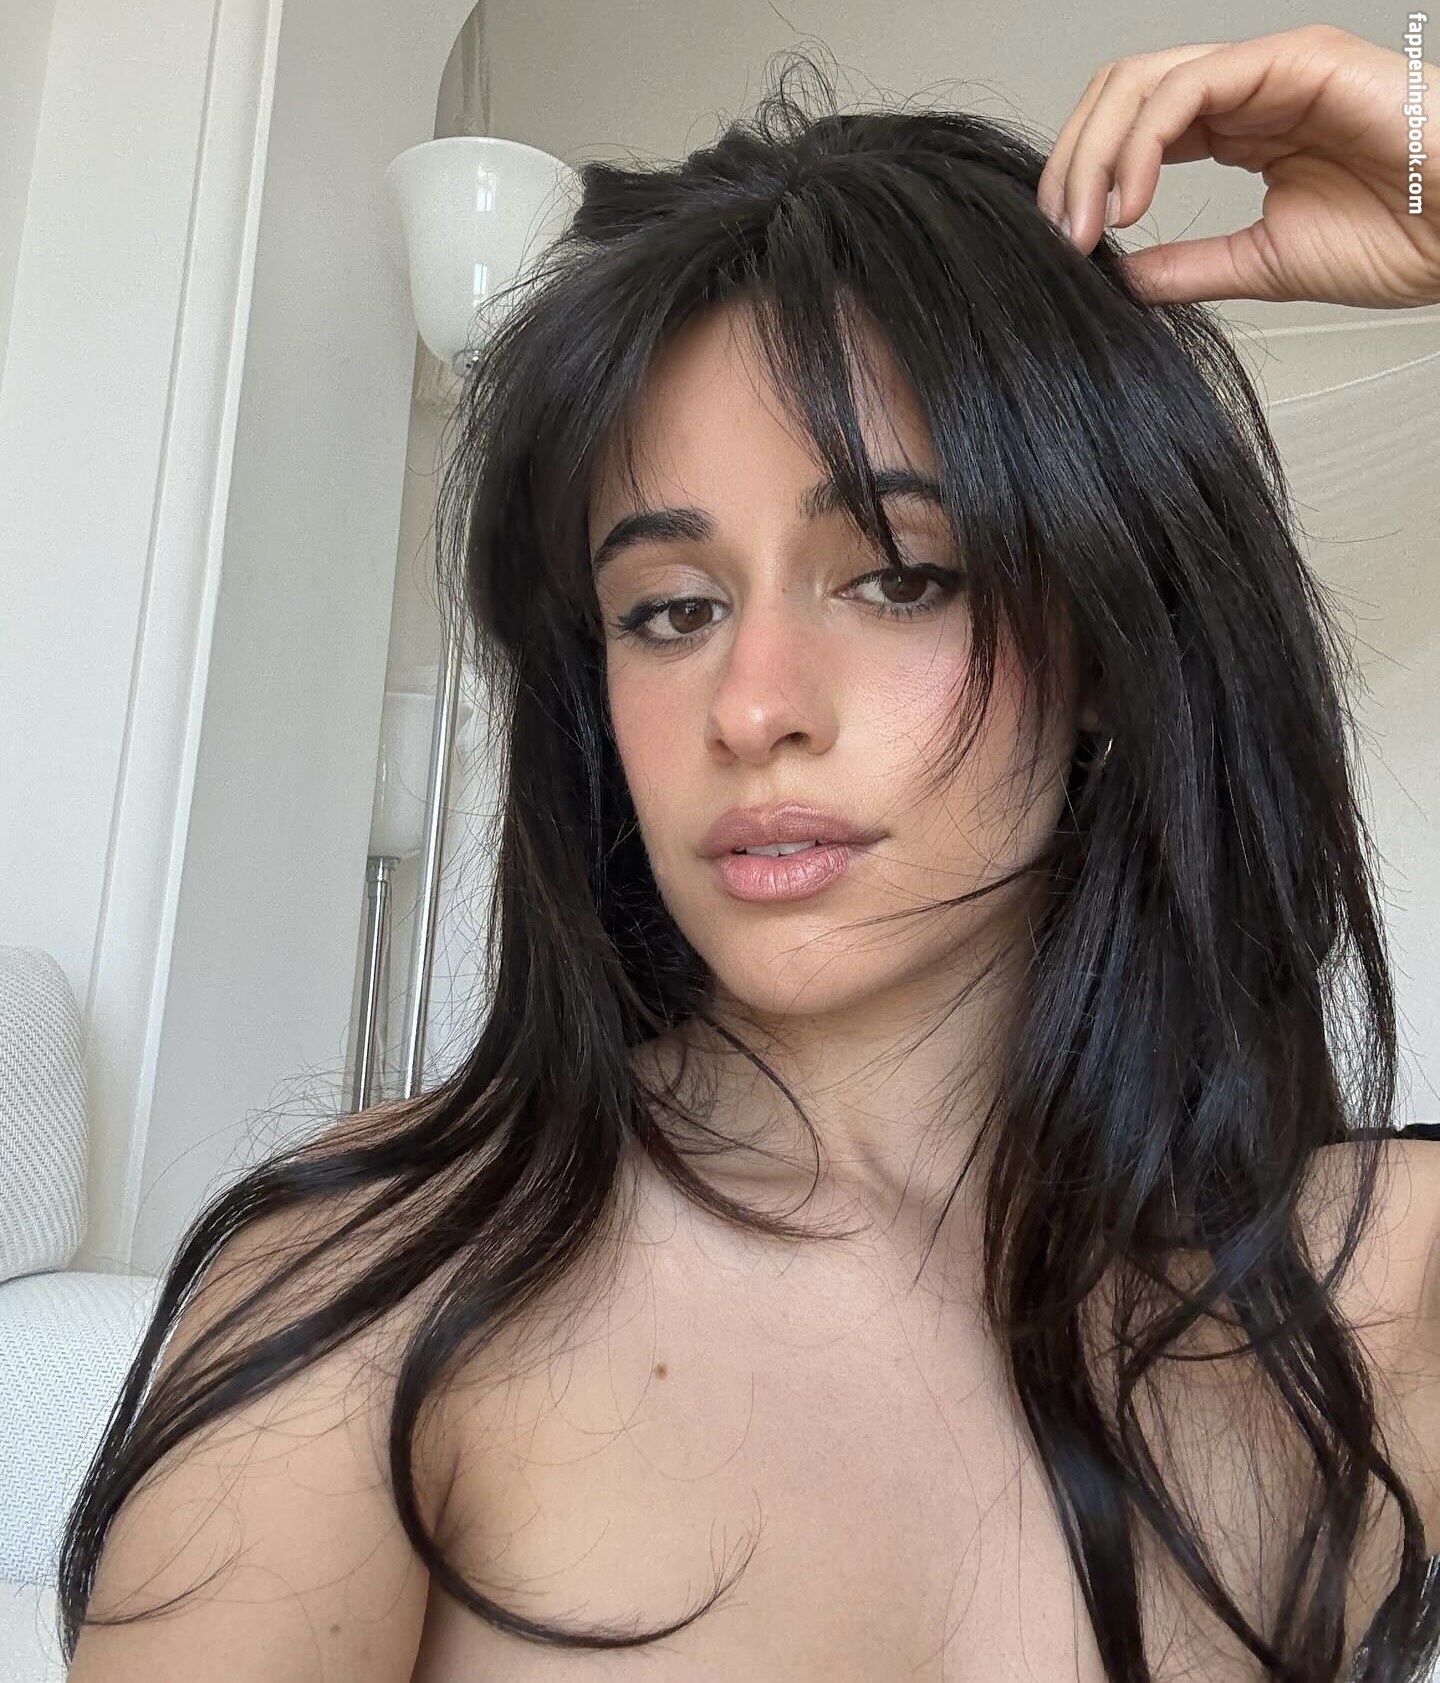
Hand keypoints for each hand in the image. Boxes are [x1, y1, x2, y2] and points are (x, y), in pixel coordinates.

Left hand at [1036, 23, 1439, 308]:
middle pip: (1120, 96)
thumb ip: (1187, 266)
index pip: (1130, 132)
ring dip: (1096, 155)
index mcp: (1235, 130)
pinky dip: (1145, 142)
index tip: (1064, 247)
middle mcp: (1243, 91)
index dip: (1082, 181)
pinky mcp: (1292, 61)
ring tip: (1086, 223)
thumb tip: (1119, 279)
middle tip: (1060, 233)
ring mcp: (1266, 70)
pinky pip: (1191, 86)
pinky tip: (1131, 199)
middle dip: (1072, 164)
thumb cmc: (1396, 239)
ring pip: (1143, 82)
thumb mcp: (1260, 264)